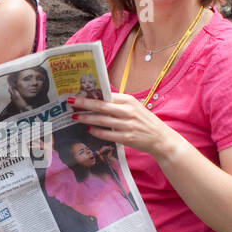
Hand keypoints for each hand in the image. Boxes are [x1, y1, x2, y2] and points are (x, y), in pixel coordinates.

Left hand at [68, 92, 184, 160]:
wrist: (161, 138)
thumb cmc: (144, 121)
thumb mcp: (134, 107)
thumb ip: (118, 104)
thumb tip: (96, 100)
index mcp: (128, 100)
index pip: (106, 95)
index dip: (91, 94)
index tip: (78, 93)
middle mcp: (127, 111)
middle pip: (101, 105)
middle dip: (84, 103)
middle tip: (70, 102)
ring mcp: (127, 125)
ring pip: (102, 120)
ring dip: (87, 118)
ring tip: (76, 117)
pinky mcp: (127, 138)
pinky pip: (107, 134)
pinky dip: (96, 131)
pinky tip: (88, 129)